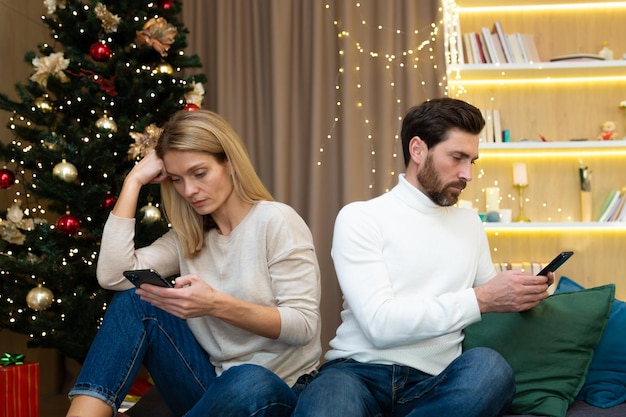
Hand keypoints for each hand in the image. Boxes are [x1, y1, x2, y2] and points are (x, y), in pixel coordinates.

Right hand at [127, 151, 167, 186]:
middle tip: (149, 174)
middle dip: (159, 174)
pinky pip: (165, 176)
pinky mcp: (161, 165)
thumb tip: (169, 167)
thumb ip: (157, 164)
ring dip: (159, 177)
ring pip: (166, 172)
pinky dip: (159, 179)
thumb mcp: (150, 165)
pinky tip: (151, 177)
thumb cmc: (141, 174)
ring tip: (150, 175)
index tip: (148, 172)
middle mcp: (157, 153)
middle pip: (165, 167)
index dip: (156, 171)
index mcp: (154, 152)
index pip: (162, 165)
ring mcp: (159, 158)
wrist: (134, 177)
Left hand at [136, 274, 282, 338]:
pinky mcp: (182, 315)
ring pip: (162, 306)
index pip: (163, 293)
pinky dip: (159, 305)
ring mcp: (181, 312)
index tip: (143, 286)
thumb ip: (182, 279)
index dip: (151, 290)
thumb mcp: (195, 279)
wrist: (215, 305)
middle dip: (148, 295)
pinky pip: (167, 310)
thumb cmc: (206, 290)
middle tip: (137, 291)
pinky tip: (153, 302)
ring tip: (142, 296)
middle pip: (160, 300)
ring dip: (151, 301)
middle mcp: (182, 305)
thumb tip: (172, 284)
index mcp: (185, 295)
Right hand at [475, 270, 553, 312]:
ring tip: (542, 291)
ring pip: (539, 297)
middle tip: (545, 284)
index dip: (545, 278)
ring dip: (543, 294)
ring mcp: (520, 300)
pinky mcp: (519, 307)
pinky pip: (534, 304)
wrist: (486, 298)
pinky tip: (536, 297)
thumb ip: (522, 274)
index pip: (538, 280)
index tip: (546, 277)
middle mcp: (519, 290)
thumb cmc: (495, 285)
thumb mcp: (507, 274)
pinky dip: (537, 300)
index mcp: (517, 280)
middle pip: (541, 289)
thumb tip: (534, 276)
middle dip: (545, 286)